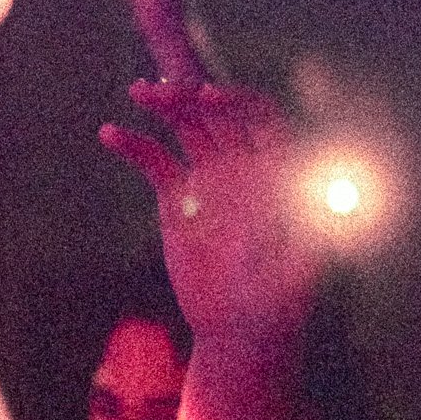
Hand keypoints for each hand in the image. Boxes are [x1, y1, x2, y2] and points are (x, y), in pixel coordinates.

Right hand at [99, 81, 324, 340]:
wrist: (239, 329)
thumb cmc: (279, 300)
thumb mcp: (297, 265)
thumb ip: (302, 229)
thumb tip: (311, 191)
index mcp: (276, 172)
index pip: (262, 120)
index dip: (238, 102)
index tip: (210, 96)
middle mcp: (244, 167)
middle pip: (218, 116)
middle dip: (193, 97)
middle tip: (163, 90)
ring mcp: (209, 178)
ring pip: (186, 128)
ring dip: (164, 106)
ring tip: (138, 91)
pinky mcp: (177, 198)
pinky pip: (155, 161)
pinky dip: (134, 144)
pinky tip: (109, 133)